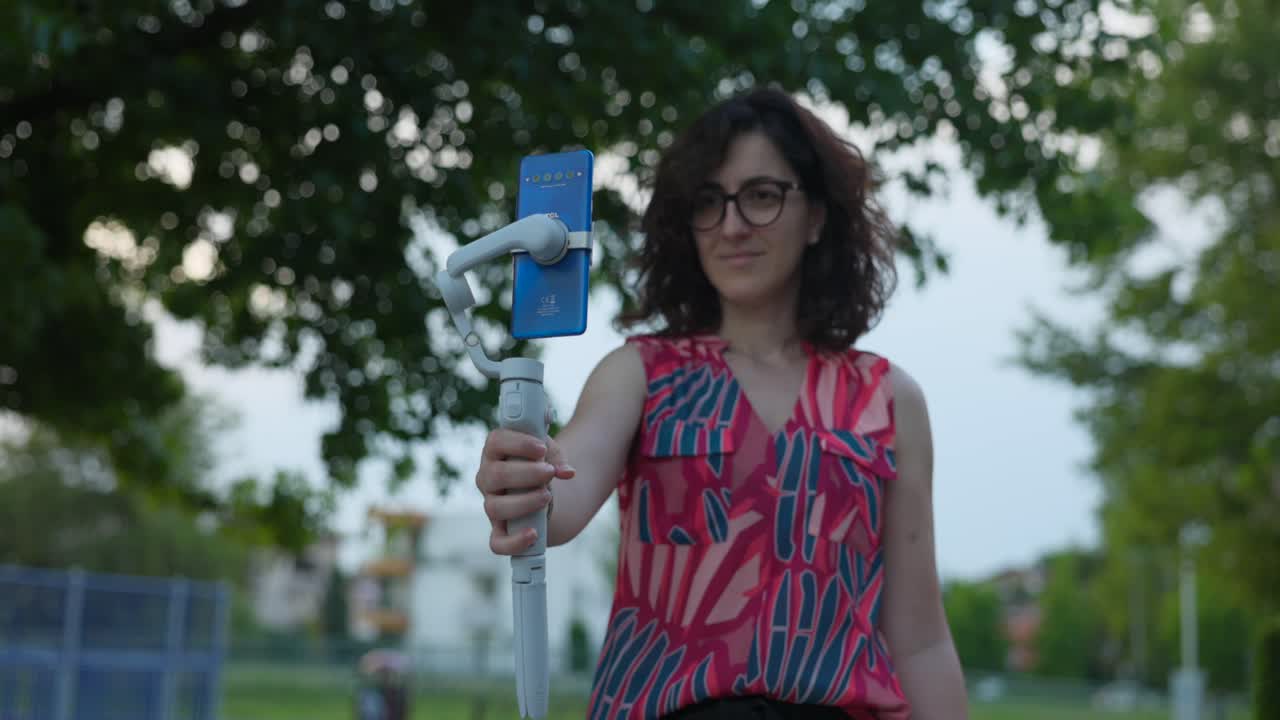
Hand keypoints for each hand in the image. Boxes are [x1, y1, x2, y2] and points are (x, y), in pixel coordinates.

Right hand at [476, 429, 575, 554]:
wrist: (543, 492)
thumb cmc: (540, 465)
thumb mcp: (549, 454)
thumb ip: (557, 458)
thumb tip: (567, 472)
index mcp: (496, 452)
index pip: (496, 441)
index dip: (518, 444)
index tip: (541, 448)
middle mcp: (487, 477)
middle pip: (495, 475)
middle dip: (526, 473)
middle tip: (549, 472)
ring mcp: (491, 504)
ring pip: (495, 507)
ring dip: (524, 502)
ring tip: (547, 495)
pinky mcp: (499, 530)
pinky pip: (497, 542)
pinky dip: (514, 541)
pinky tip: (534, 534)